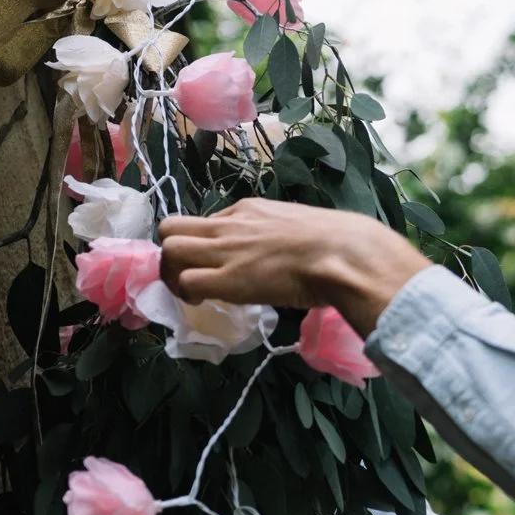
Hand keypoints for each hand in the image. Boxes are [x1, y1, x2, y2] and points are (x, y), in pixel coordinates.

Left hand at [158, 199, 431, 333]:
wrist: (345, 254)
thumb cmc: (339, 242)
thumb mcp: (302, 226)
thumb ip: (284, 235)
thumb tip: (293, 251)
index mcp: (249, 210)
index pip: (206, 221)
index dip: (204, 244)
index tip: (218, 263)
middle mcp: (229, 225)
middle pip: (171, 228)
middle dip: (173, 254)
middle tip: (189, 276)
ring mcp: (226, 251)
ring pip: (169, 250)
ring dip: (173, 273)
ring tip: (192, 293)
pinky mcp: (227, 279)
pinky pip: (186, 282)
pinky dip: (187, 295)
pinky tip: (203, 304)